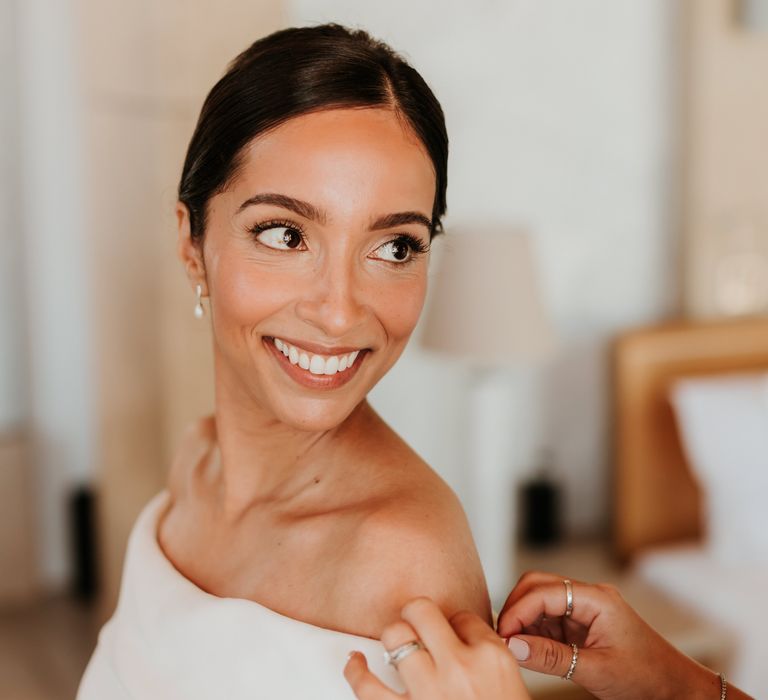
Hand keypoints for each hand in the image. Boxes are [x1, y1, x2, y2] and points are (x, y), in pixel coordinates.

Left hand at [344, 597, 530, 699]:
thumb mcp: (511, 689)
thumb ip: (488, 662)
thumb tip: (460, 639)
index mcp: (492, 659)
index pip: (464, 617)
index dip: (455, 624)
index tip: (453, 633)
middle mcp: (459, 668)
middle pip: (423, 611)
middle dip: (417, 616)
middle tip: (418, 625)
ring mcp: (428, 692)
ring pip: (395, 637)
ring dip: (394, 640)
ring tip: (397, 645)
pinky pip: (366, 686)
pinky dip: (356, 671)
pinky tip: (356, 662)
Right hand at [497, 571, 750, 699]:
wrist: (677, 691)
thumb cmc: (647, 679)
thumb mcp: (596, 672)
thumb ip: (552, 658)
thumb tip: (512, 647)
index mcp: (596, 598)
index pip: (544, 591)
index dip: (518, 611)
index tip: (503, 635)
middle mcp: (588, 596)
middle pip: (538, 586)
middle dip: (516, 608)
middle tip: (503, 637)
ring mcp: (584, 610)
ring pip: (540, 602)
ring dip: (523, 621)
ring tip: (513, 647)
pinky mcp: (581, 625)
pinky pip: (549, 620)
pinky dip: (534, 632)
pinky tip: (528, 650)